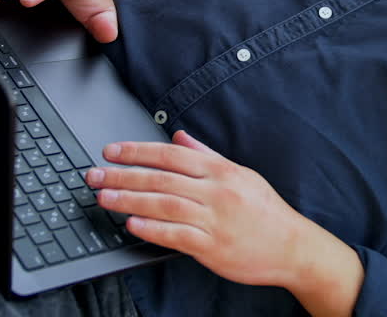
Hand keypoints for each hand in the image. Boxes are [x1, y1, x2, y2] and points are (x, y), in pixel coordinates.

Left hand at [86, 131, 320, 288]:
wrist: (292, 246)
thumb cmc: (265, 211)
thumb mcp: (240, 174)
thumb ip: (207, 155)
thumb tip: (180, 138)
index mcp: (220, 171)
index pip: (169, 155)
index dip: (137, 151)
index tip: (111, 151)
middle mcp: (215, 192)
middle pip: (159, 179)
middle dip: (122, 175)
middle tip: (94, 175)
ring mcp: (213, 220)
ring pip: (163, 206)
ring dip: (128, 200)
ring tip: (103, 198)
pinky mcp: (212, 247)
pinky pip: (176, 236)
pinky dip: (152, 229)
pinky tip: (132, 224)